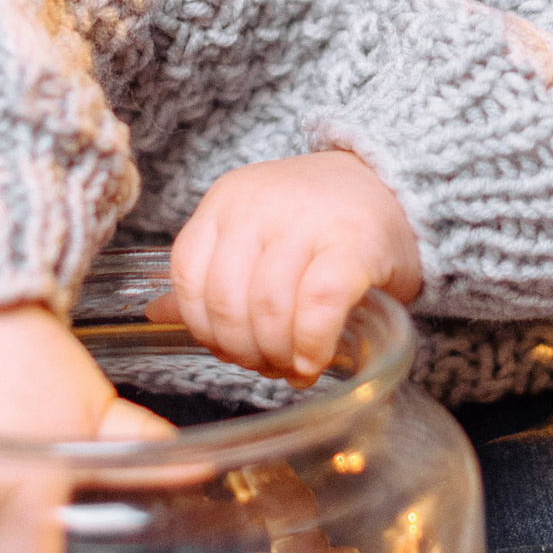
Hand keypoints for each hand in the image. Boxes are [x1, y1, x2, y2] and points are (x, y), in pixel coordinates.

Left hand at [166, 152, 421, 383]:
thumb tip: (156, 314)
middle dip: (241, 350)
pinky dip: (310, 345)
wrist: (396, 186)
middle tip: (264, 365)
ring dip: (277, 354)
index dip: (201, 327)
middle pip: (226, 300)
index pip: (187, 276)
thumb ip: (210, 273)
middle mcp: (260, 204)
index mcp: (227, 200)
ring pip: (269, 309)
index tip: (226, 350)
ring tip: (292, 365)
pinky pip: (318, 306)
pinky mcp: (354, 243)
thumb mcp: (255, 235)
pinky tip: (314, 362)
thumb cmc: (321, 221)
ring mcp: (308, 220)